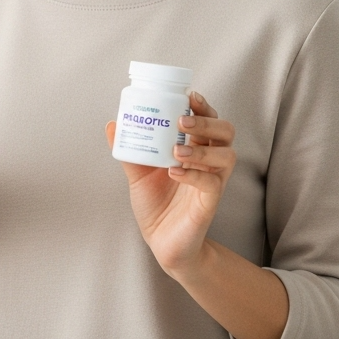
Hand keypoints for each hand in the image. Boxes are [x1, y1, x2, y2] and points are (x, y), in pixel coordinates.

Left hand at [106, 92, 235, 280]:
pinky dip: (194, 174)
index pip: (209, 121)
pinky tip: (175, 171)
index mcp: (195, 149)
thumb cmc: (156, 204)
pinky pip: (212, 184)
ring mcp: (213, 182)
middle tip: (181, 121)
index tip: (189, 96)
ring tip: (177, 150)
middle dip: (206, 122)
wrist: (161, 242)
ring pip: (226, 156)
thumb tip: (113, 124)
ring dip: (202, 149)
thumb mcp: (138, 173)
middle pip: (225, 132)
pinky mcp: (209, 202)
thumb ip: (129, 149)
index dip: (203, 107)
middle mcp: (209, 163)